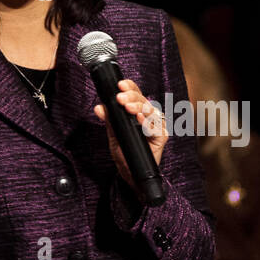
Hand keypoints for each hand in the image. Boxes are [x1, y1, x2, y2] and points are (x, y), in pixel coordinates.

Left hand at [93, 78, 165, 194]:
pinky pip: (157, 128)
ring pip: (152, 111)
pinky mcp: (161, 137)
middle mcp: (148, 116)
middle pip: (144, 100)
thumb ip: (109, 120)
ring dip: (140, 108)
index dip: (130, 87)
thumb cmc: (124, 153)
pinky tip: (141, 120)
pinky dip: (149, 123)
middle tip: (120, 98)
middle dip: (132, 97)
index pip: (136, 94)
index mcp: (138, 112)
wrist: (130, 174)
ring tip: (129, 108)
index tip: (120, 85)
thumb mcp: (113, 135)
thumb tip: (99, 107)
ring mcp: (156, 126)